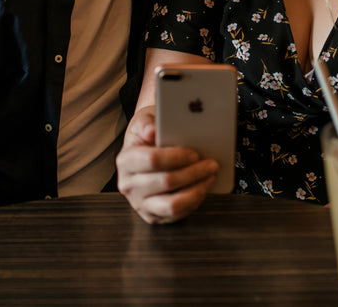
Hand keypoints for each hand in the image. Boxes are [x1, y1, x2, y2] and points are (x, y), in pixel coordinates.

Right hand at [116, 106, 218, 223]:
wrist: (144, 152)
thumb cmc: (147, 136)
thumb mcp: (144, 121)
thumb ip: (146, 123)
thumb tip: (151, 131)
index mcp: (125, 161)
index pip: (152, 160)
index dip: (177, 157)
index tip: (194, 154)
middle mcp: (128, 185)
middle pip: (166, 182)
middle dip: (193, 173)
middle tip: (211, 164)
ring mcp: (140, 203)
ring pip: (172, 204)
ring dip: (197, 190)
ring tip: (210, 176)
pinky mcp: (153, 215)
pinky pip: (177, 214)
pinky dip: (194, 201)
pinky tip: (203, 187)